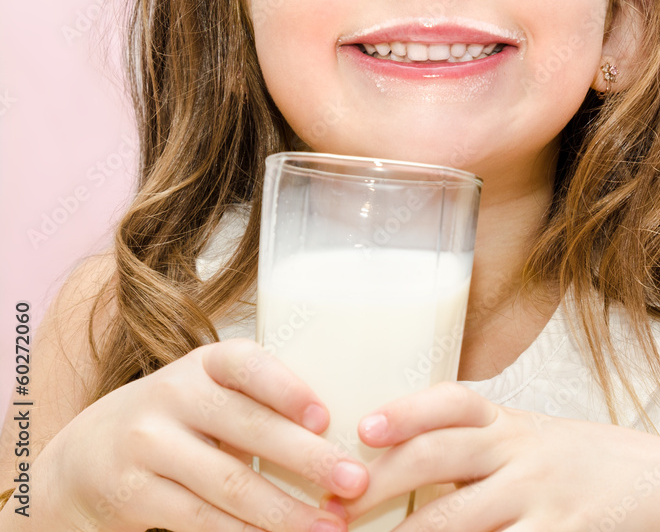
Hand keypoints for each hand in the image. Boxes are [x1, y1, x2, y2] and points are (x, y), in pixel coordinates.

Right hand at [29, 338, 367, 531]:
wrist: (84, 455)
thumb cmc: (177, 419)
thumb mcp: (208, 393)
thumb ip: (257, 404)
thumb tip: (335, 435)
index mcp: (203, 363)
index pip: (247, 364)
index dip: (286, 387)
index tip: (325, 416)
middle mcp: (173, 395)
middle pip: (248, 428)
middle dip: (308, 460)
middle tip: (355, 483)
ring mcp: (148, 445)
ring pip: (228, 485)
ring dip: (285, 513)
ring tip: (329, 528)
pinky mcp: (133, 494)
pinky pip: (200, 520)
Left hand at [324, 382, 659, 531]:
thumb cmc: (579, 462)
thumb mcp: (530, 438)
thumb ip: (477, 446)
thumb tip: (397, 460)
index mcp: (508, 422)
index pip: (453, 401)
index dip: (407, 410)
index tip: (365, 428)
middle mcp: (520, 450)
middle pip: (441, 457)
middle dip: (384, 484)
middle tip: (340, 507)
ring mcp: (542, 496)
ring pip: (461, 522)